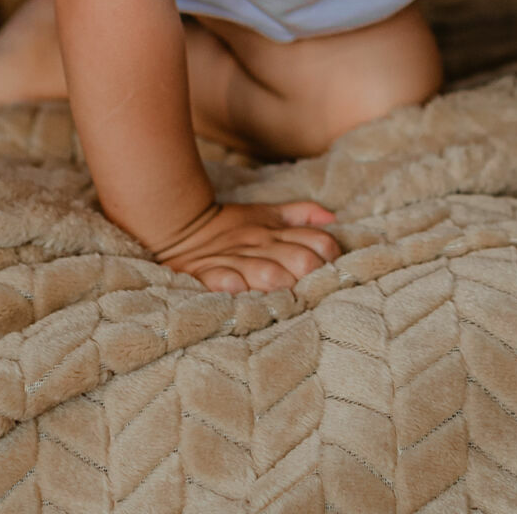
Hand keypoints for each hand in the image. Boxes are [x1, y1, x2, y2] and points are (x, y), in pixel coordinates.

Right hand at [160, 201, 339, 292]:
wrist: (182, 225)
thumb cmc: (233, 226)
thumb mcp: (269, 214)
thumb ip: (302, 215)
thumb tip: (333, 219)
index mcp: (277, 230)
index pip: (320, 242)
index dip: (331, 259)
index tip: (330, 273)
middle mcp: (261, 245)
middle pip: (302, 263)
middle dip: (311, 279)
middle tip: (311, 293)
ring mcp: (236, 260)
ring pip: (271, 276)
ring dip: (283, 289)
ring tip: (287, 303)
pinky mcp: (208, 273)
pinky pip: (227, 283)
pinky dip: (239, 291)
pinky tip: (247, 296)